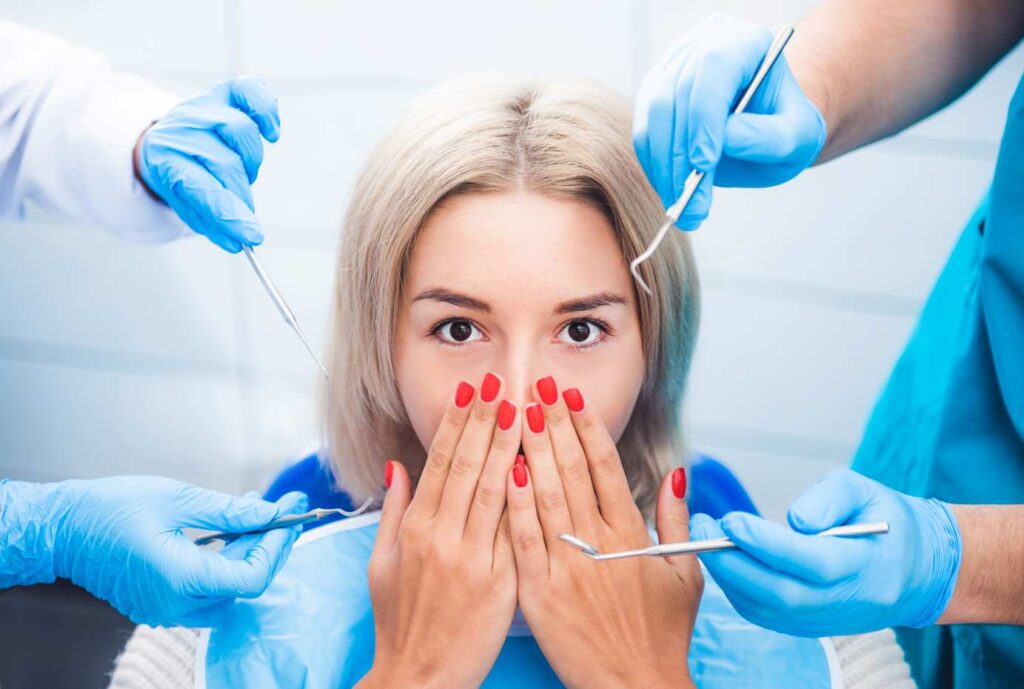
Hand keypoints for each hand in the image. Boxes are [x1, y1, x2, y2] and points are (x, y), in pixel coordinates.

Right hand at [19, 477, 305, 625]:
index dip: (278, 547)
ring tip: (257, 510)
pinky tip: (230, 526)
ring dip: (247, 550)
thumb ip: (230, 512)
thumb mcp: (178, 499)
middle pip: (244, 582)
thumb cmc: (111, 508)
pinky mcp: (159, 603)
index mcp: (182, 579)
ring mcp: (166, 608)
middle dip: (268, 542)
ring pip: (227, 587)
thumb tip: (272, 514)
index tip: (292, 515)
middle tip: (286, 505)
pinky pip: (205, 587)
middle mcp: (176, 604)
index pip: (252, 578)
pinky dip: (224, 558)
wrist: (60, 529)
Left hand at [134, 77, 280, 251]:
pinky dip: (267, 111)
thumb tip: (239, 242)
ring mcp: (203, 106)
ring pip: (242, 133)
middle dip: (242, 194)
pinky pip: (252, 92)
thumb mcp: (186, 204)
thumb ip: (213, 223)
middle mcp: (181, 128)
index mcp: (165, 160)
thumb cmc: (181, 176)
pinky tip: (270, 132)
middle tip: (244, 209)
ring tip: (243, 172)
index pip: (201, 188)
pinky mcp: (224, 92)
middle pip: (227, 163)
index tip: (252, 236)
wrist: (165, 139)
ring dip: (251, 163)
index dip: (229, 213)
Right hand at [358, 374, 519, 688]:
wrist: (418, 677)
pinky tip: (537, 467)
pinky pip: (515, 532)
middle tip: (502, 382)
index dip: (458, 424)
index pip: (441, 463)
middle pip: (470, 468)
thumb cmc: (400, 621)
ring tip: (522, 409)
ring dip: (509, 446)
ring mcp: (474, 560)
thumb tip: (399, 466)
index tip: (471, 391)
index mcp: (417, 530)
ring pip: (495, 491)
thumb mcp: (382, 563)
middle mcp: (444, 539)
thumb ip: (395, 511)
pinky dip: (524, 497)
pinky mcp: (501, 583)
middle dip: (487, 421)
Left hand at [506, 377, 700, 688]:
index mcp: (632, 536)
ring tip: (516, 411)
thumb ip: (675, 521)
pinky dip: (515, 503)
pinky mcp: (541, 594)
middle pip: (572, 470)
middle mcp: (600, 544)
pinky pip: (523, 539)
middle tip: (538, 386)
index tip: (572, 397)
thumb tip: (675, 474)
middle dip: (554, 424)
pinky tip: (505, 470)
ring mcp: (568, 567)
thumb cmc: (662, 637)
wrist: (637, 687)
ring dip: (531, 449)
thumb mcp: (684, 576)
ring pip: (546, 495)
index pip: (605, 466)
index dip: (587, 427)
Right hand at [633, 12, 825, 228]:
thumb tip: (727, 140)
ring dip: (663, 167)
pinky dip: (655, 166)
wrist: (767, 129)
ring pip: (653, 113)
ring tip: (684, 208)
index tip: (704, 165)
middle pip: (676, 93)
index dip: (704, 115)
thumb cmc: (787, 129)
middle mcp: (705, 44)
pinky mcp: (655, 92)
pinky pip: (644, 131)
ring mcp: (675, 66)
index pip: (714, 66)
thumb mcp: (798, 138)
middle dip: (681, 155)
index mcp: (747, 42)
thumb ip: (770, 137)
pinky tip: (673, 191)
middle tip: (693, 205)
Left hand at [690, 468, 961, 635]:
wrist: (915, 570)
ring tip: (702, 537)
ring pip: (767, 609)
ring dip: (728, 575)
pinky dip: (736, 589)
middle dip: (732, 562)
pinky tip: (722, 558)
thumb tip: (794, 520)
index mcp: (865, 566)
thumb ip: (829, 499)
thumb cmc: (886, 522)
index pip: (811, 562)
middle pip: (780, 593)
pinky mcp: (809, 627)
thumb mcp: (865, 491)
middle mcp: (844, 601)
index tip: (731, 520)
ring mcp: (826, 621)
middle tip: (700, 527)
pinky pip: (765, 615)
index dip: (767, 544)